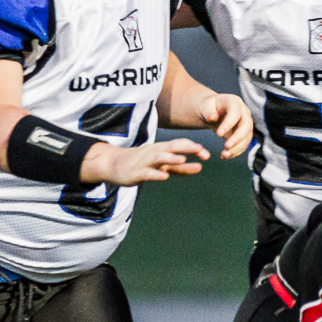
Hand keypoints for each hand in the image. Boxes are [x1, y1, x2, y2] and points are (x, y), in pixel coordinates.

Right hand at [83, 138, 207, 185]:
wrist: (113, 164)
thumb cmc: (141, 163)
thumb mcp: (162, 165)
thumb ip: (180, 167)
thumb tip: (200, 167)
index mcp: (162, 149)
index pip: (180, 144)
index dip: (194, 149)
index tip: (208, 155)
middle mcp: (155, 152)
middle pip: (172, 147)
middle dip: (187, 148)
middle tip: (201, 150)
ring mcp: (145, 162)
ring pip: (159, 158)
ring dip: (171, 158)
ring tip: (183, 159)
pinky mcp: (136, 172)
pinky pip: (147, 173)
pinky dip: (156, 174)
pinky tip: (164, 177)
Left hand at [195, 92, 252, 158]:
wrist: (213, 112)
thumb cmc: (208, 107)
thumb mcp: (205, 107)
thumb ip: (208, 112)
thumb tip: (213, 118)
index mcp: (234, 102)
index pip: (235, 113)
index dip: (229, 124)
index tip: (218, 134)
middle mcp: (244, 112)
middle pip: (246, 126)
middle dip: (237, 138)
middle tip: (226, 147)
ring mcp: (246, 123)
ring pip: (247, 137)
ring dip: (237, 148)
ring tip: (224, 155)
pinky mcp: (245, 134)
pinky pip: (243, 144)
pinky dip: (236, 152)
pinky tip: (225, 156)